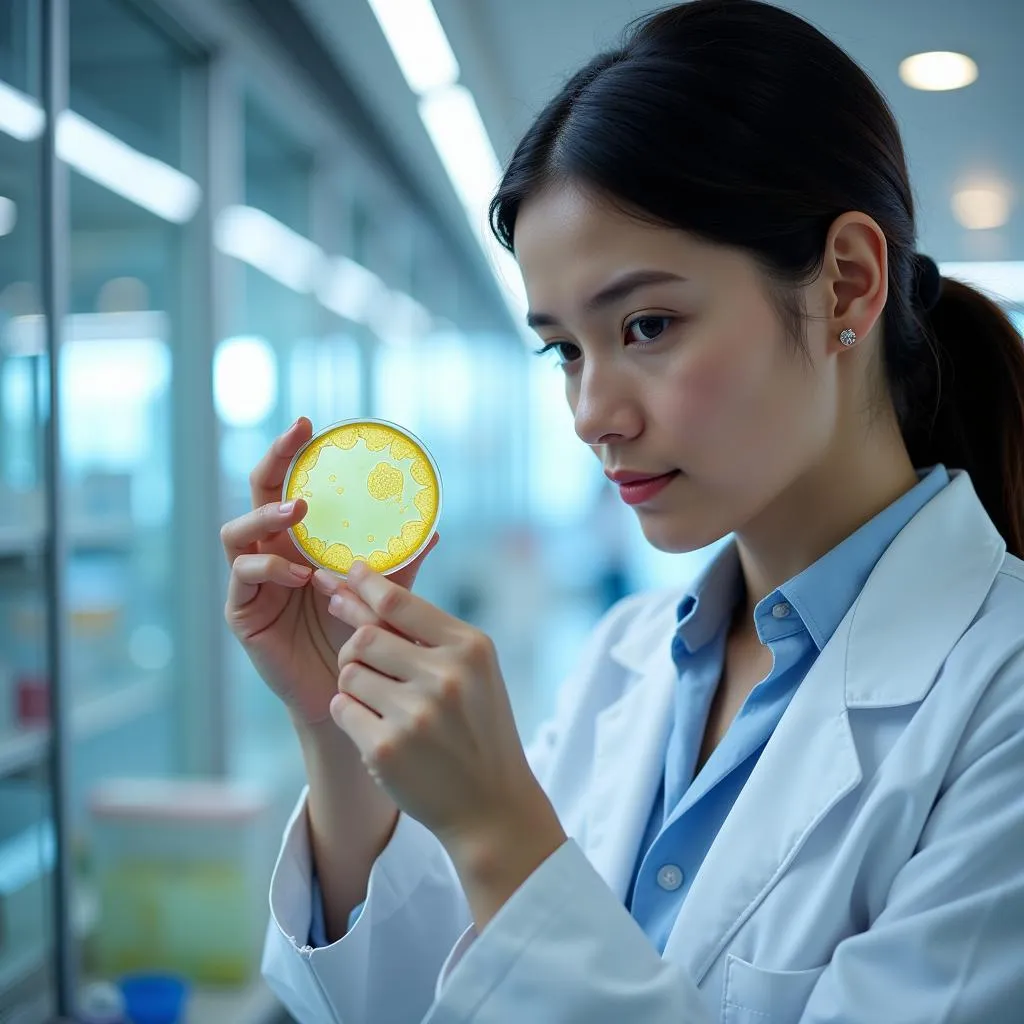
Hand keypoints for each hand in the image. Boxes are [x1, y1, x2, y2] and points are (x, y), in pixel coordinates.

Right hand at [220, 417, 438, 723]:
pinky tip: (302, 575)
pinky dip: (271, 570)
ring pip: (236, 534)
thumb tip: (433, 530)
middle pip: (256, 496)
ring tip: (298, 512)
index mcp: (301, 542)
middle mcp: (271, 554)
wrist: (345, 691)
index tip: (311, 424)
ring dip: (266, 517)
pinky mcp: (244, 613)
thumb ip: (399, 565)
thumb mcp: (382, 595)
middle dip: (273, 462)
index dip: (292, 453)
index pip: (288, 486)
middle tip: (295, 440)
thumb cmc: (359, 639)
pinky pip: (244, 579)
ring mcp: (252, 582)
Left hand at [326, 561, 554, 845]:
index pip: (399, 603)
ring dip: (356, 685)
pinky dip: (351, 715)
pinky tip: (378, 730)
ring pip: (349, 673)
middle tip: (366, 662)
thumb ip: (429, 634)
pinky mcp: (386, 748)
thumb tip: (362, 592)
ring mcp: (415, 714)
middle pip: (365, 636)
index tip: (347, 573)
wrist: (491, 805)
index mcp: (470, 648)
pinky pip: (342, 709)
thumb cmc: (478, 727)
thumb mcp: (474, 672)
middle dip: (357, 647)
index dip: (365, 584)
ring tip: (385, 706)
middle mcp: (445, 676)